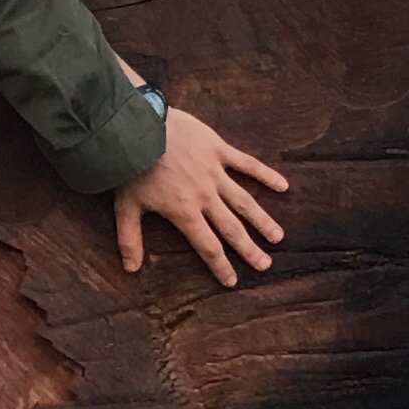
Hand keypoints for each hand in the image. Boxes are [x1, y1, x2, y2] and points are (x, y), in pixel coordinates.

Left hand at [116, 103, 288, 284]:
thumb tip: (130, 268)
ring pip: (244, 201)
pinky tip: (283, 186)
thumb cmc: (130, 167)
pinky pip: (247, 164)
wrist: (139, 127)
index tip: (233, 281)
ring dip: (262, 220)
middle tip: (265, 265)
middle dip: (248, 249)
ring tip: (278, 236)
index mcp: (184, 212)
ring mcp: (215, 173)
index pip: (207, 246)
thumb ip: (130, 239)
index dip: (221, 266)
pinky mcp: (218, 150)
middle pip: (232, 229)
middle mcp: (205, 197)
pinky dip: (265, 175)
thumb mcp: (126, 206)